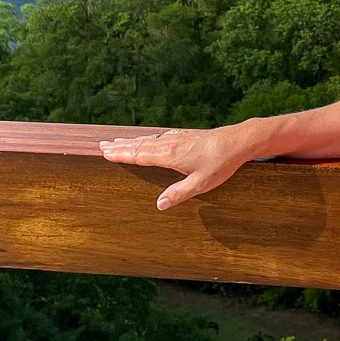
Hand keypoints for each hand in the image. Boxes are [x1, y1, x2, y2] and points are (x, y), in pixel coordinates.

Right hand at [97, 124, 261, 210]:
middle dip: (120, 146)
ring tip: (117, 142)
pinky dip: (146, 139)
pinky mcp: (185, 135)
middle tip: (102, 146)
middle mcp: (170, 144)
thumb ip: (179, 194)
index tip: (105, 153)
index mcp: (170, 155)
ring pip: (148, 140)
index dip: (122, 155)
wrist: (238, 141)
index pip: (140, 155)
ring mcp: (177, 138)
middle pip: (139, 145)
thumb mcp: (200, 184)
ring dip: (131, 141)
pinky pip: (158, 138)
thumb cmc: (220, 163)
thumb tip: (159, 205)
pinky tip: (147, 141)